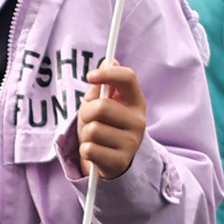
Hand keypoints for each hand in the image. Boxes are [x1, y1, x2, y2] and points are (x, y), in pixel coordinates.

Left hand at [75, 58, 146, 181]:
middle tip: (88, 119)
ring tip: (94, 138)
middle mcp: (138, 121)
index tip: (90, 76)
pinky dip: (86, 150)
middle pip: (101, 107)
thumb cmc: (105, 127)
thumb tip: (109, 62)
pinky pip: (89, 149)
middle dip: (86, 113)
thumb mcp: (102, 104)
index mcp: (136, 102)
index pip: (128, 78)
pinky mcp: (120, 162)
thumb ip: (103, 85)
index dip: (108, 73)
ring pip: (93, 130)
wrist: (112, 161)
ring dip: (85, 134)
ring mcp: (131, 143)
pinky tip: (95, 152)